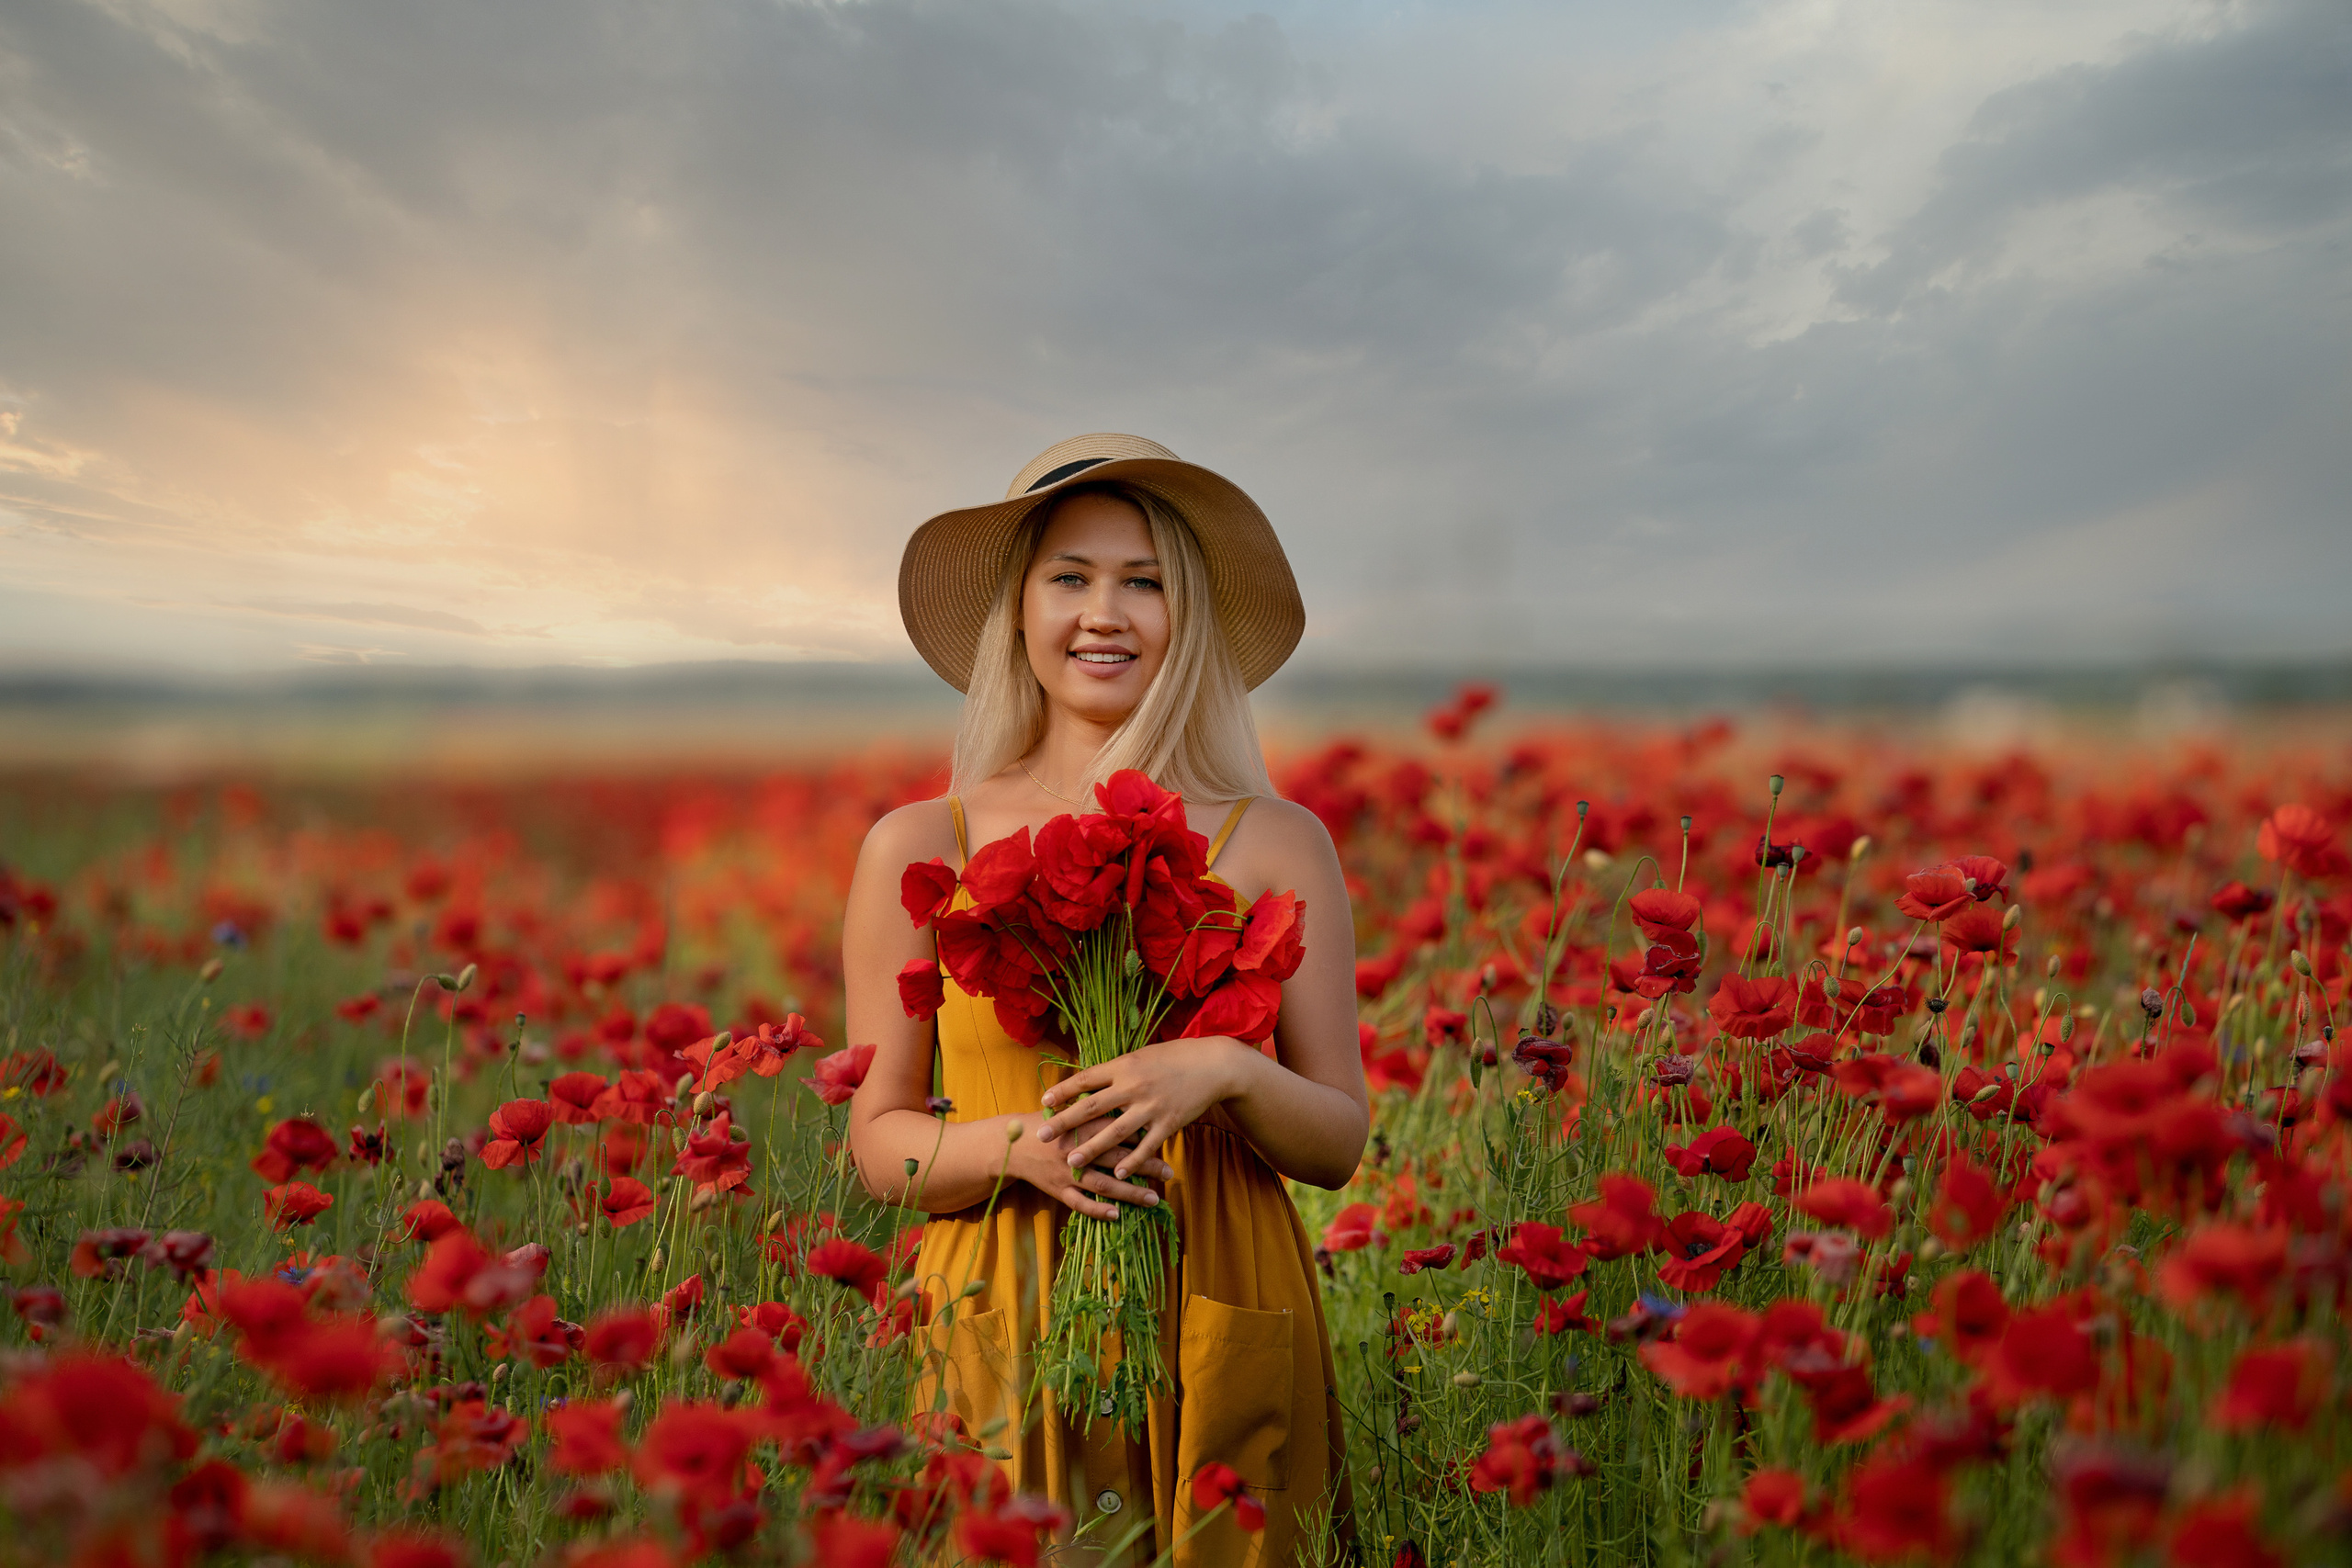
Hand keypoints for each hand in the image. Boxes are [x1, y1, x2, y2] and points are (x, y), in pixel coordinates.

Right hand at [1005, 1110, 1172, 1220]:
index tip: (1163, 1139)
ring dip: (1130, 1193)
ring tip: (1153, 1199)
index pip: (1117, 1129)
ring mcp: (1066, 1172)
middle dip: (1145, 1166)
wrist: (1010, 1143)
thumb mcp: (1069, 1108)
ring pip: (1103, 1184)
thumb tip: (1131, 1101)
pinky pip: (1080, 1203)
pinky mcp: (1057, 1189)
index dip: (1141, 1134)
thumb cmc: (1047, 1123)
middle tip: (1169, 1172)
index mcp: (1081, 1124)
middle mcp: (1076, 1149)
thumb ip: (1096, 1106)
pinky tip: (1117, 1215)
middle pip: (1116, 1158)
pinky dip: (1098, 1210)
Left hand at [1036, 1037, 1250, 1179]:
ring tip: (1071, 1163)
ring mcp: (1151, 1106)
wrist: (1214, 1065)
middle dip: (1064, 1123)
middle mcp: (1133, 1086)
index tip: (1043, 1101)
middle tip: (1042, 1136)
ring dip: (1090, 1149)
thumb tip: (1090, 1079)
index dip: (1063, 1090)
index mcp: (1124, 1065)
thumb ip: (1117, 1069)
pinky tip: (1117, 1175)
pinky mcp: (1168, 1123)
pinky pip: (1146, 1146)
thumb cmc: (1175, 1057)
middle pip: (1091, 1108)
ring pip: (1114, 1132)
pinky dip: (1132, 1162)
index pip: (1085, 1079)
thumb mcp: (1142, 1056)